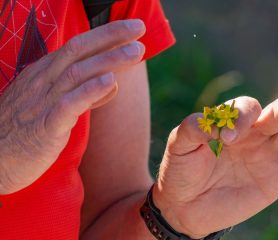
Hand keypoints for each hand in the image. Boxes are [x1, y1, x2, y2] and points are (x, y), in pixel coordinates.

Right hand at [0, 19, 145, 193]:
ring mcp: (44, 102)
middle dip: (110, 36)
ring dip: (109, 60)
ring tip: (136, 51)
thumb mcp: (55, 103)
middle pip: (78, 50)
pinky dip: (90, 91)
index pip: (78, 46)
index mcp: (45, 73)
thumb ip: (84, 93)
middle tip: (139, 28)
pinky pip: (69, 105)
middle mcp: (44, 81)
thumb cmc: (29, 129)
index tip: (132, 28)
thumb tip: (111, 82)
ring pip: (78, 73)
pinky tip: (110, 82)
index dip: (105, 35)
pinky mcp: (47, 127)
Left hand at [153, 96, 277, 238]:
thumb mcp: (179, 144)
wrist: (184, 206)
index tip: (226, 140)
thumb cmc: (181, 170)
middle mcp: (254, 135)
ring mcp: (267, 156)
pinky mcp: (276, 180)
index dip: (242, 117)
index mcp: (232, 123)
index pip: (248, 107)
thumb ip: (194, 128)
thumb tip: (216, 125)